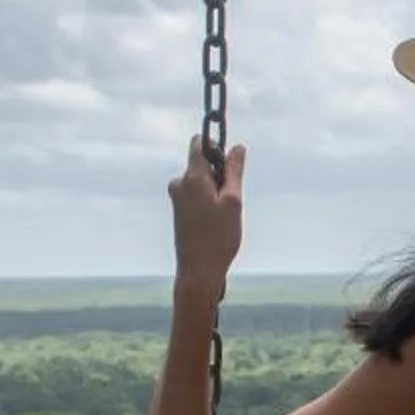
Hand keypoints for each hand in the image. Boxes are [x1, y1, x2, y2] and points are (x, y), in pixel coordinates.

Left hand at [168, 136, 245, 295]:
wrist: (198, 270)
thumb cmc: (218, 238)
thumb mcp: (233, 201)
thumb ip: (234, 172)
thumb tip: (237, 148)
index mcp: (192, 177)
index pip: (199, 144)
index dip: (216, 146)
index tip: (230, 163)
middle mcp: (179, 184)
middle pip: (202, 164)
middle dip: (219, 174)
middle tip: (231, 200)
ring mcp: (177, 198)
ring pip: (201, 182)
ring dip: (216, 192)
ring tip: (224, 216)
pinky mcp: (179, 211)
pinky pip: (197, 196)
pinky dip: (209, 203)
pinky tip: (215, 224)